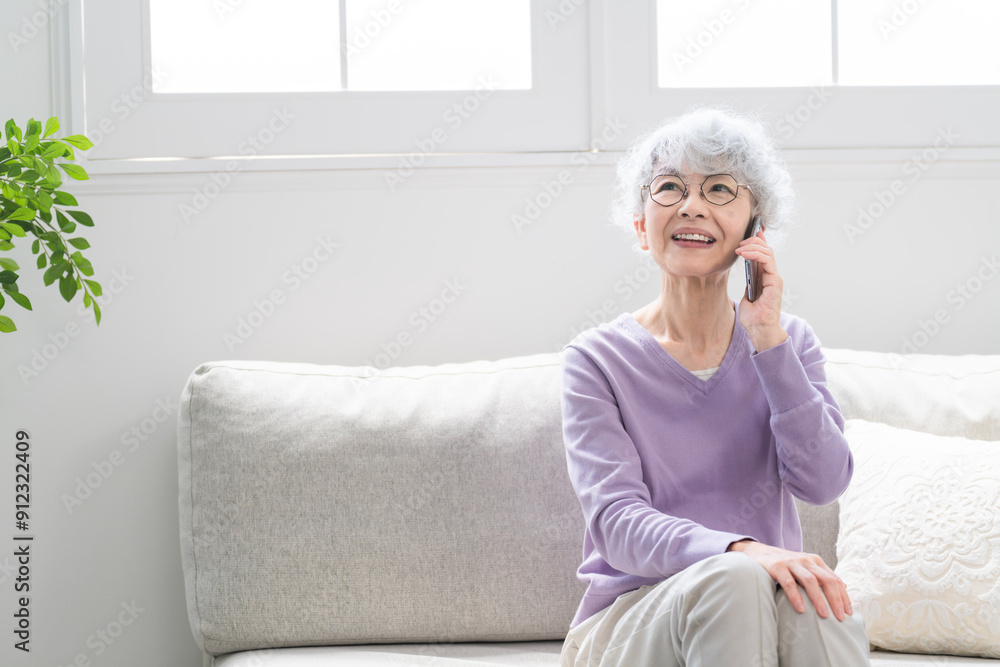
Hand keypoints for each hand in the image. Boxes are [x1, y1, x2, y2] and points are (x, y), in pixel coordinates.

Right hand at [726, 539, 852, 621]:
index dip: (843, 596)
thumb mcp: (805, 568)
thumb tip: (844, 588)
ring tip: (824, 615)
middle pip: (826, 580)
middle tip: (840, 617)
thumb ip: (822, 576)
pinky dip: (796, 596)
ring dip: (819, 599)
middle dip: (836, 599)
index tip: (849, 613)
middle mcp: (806, 560)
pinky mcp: (777, 566)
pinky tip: (801, 609)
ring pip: (810, 581)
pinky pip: (789, 582)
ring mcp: (791, 562)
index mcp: (815, 561)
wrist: (758, 552)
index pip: (835, 579)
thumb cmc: (785, 565)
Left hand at [735, 228, 786, 351]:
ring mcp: (774, 278)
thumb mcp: (747, 294)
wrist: (759, 329)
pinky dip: (756, 254)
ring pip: (768, 253)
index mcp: (765, 277)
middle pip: (766, 250)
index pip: (764, 254)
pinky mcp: (775, 282)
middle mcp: (772, 275)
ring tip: (739, 248)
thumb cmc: (753, 316)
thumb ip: (750, 281)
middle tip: (740, 241)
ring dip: (753, 246)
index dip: (758, 241)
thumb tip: (746, 268)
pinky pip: (768, 261)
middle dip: (754, 241)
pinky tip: (745, 254)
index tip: (750, 232)